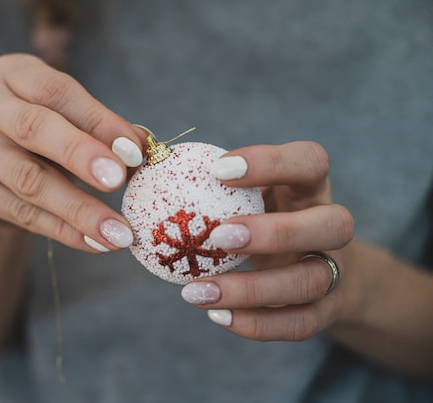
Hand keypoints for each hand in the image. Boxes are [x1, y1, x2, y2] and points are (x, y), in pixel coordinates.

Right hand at [0, 54, 144, 251]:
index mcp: (13, 72)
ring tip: (118, 232)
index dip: (97, 120)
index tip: (134, 151)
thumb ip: (106, 132)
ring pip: (26, 179)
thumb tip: (145, 148)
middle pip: (32, 128)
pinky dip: (62, 230)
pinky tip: (94, 242)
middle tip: (117, 181)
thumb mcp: (74, 125)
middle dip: (79, 155)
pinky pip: (19, 212)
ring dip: (78, 208)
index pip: (56, 90)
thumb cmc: (45, 140)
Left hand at [181, 142, 355, 339]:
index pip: (310, 161)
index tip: (217, 170)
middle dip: (275, 232)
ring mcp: (334, 269)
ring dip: (253, 289)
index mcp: (309, 186)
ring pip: (311, 280)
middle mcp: (329, 224)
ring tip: (197, 292)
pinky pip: (301, 323)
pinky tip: (216, 315)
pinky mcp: (326, 310)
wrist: (304, 262)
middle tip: (217, 237)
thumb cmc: (255, 213)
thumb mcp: (240, 190)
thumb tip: (140, 152)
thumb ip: (197, 172)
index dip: (271, 162)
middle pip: (333, 224)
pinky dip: (258, 324)